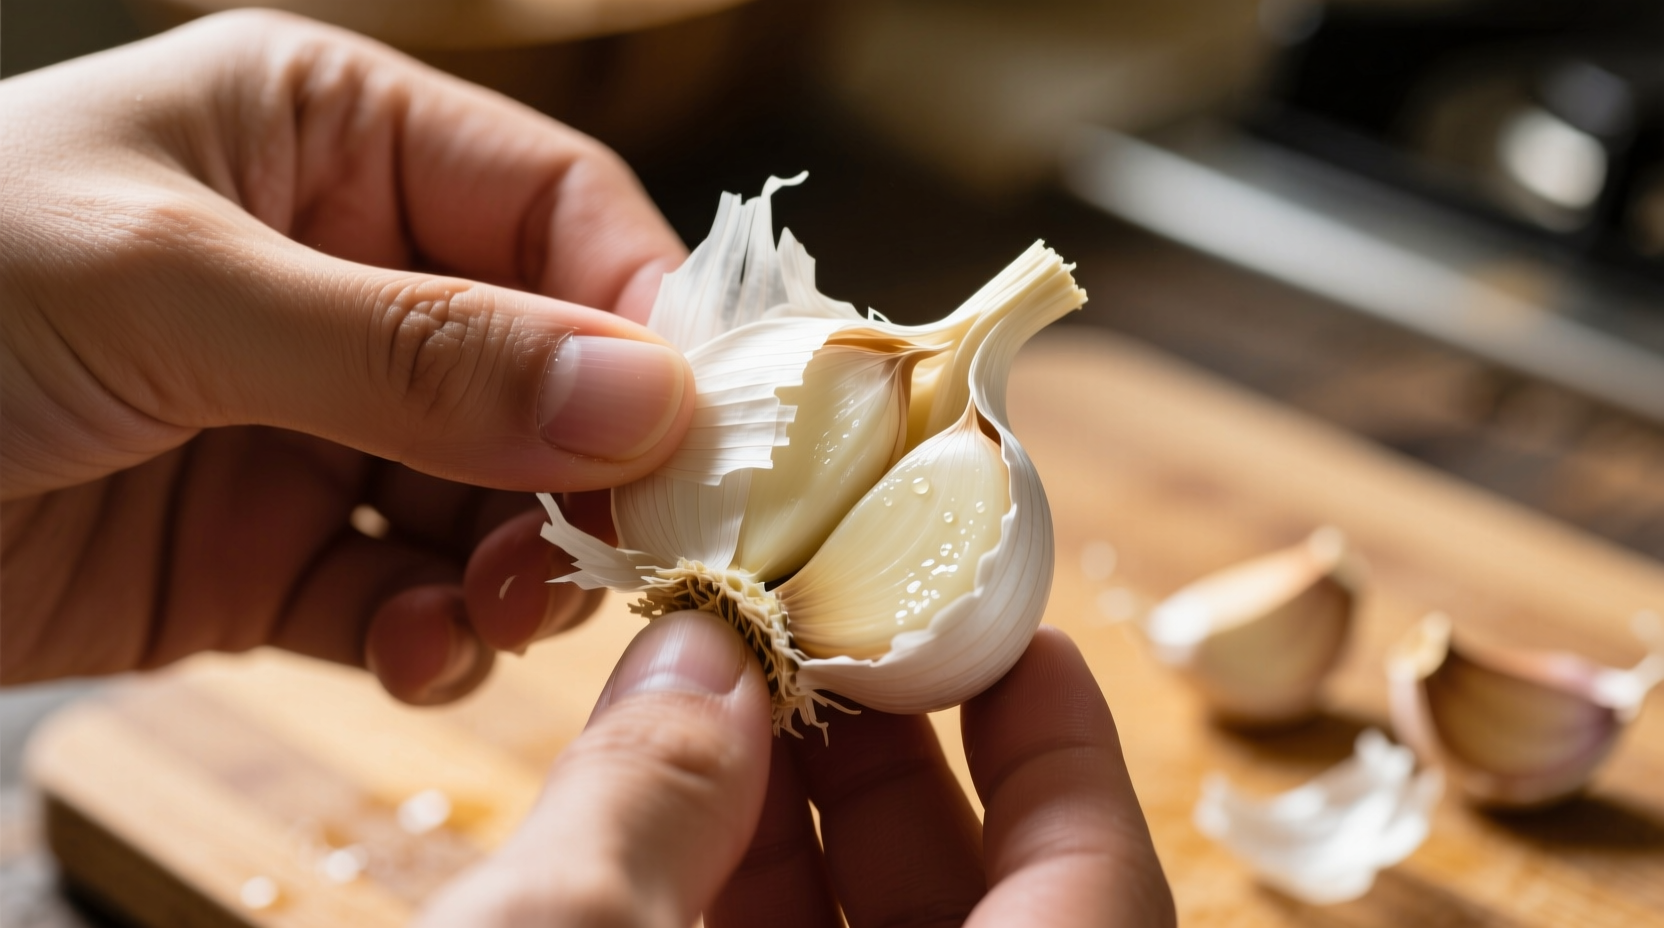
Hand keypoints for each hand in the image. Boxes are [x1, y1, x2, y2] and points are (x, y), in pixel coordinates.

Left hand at [0, 10, 694, 698]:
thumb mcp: (169, 289)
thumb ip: (413, 348)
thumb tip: (643, 397)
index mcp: (331, 139)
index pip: (558, 215)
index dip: (640, 320)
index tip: (693, 435)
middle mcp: (343, 275)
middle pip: (548, 374)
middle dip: (583, 470)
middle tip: (602, 556)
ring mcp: (311, 419)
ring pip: (492, 500)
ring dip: (514, 568)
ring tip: (487, 616)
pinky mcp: (266, 548)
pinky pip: (398, 595)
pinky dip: (423, 636)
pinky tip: (399, 654)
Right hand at [423, 617, 1175, 926]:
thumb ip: (647, 801)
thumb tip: (706, 645)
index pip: (1101, 890)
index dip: (1064, 742)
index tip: (1004, 623)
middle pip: (977, 904)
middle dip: (891, 749)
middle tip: (818, 618)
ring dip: (787, 816)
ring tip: (717, 681)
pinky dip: (721, 895)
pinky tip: (654, 802)